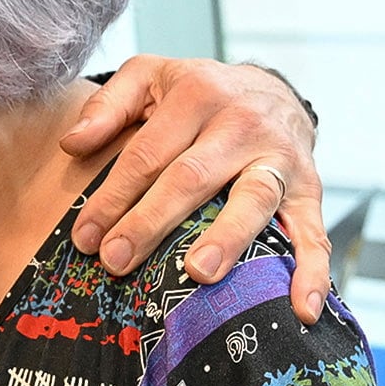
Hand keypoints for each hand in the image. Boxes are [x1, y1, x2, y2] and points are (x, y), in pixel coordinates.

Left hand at [63, 57, 326, 323]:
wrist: (273, 89)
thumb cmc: (196, 93)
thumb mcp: (148, 77)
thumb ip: (106, 106)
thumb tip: (71, 143)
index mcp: (197, 93)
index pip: (147, 153)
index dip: (113, 197)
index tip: (84, 238)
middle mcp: (242, 122)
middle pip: (192, 177)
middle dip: (151, 223)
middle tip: (117, 261)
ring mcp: (280, 157)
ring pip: (253, 198)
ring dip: (228, 238)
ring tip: (199, 273)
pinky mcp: (310, 187)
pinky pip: (313, 231)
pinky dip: (310, 271)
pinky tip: (301, 307)